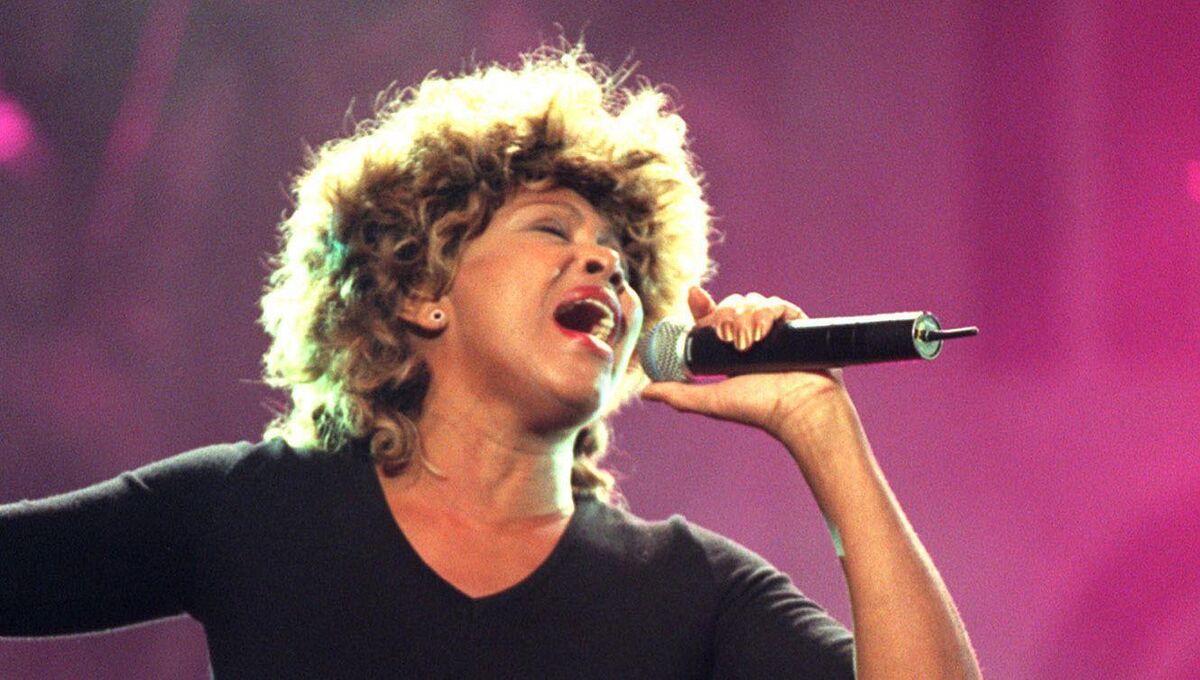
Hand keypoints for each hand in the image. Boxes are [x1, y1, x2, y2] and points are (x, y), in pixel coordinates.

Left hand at [639, 287, 866, 465]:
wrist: (800, 410)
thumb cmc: (759, 409)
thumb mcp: (712, 400)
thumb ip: (678, 394)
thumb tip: (645, 391)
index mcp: (730, 349)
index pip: (711, 316)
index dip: (701, 305)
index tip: (693, 297)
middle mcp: (751, 335)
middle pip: (729, 304)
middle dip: (724, 316)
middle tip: (727, 340)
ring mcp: (774, 328)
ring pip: (751, 300)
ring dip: (744, 317)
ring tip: (748, 344)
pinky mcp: (796, 324)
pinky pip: (777, 303)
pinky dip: (766, 312)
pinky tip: (762, 332)